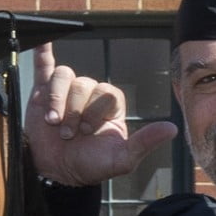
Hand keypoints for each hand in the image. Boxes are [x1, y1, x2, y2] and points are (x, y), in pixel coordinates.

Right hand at [24, 52, 173, 187]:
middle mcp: (90, 96)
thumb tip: (172, 128)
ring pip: (64, 76)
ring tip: (52, 121)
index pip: (107, 92)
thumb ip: (144, 143)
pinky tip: (43, 43)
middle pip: (84, 84)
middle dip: (74, 111)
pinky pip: (45, 67)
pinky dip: (43, 54)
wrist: (55, 172)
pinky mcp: (43, 92)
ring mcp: (67, 92)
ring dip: (56, 98)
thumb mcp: (120, 160)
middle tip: (67, 133)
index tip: (86, 131)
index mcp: (111, 106)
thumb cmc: (89, 166)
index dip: (95, 110)